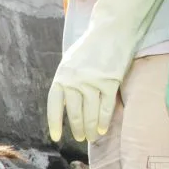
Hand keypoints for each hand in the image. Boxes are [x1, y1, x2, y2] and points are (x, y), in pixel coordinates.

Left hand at [47, 0, 168, 142]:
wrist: (112, 29)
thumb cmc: (90, 46)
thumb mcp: (69, 63)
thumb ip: (66, 82)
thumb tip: (65, 104)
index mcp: (61, 76)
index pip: (55, 106)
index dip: (55, 123)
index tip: (57, 137)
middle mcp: (74, 82)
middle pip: (75, 113)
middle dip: (77, 129)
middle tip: (79, 138)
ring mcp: (92, 83)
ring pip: (90, 114)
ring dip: (90, 129)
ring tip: (90, 137)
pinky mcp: (110, 82)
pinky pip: (106, 108)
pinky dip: (104, 121)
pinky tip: (102, 130)